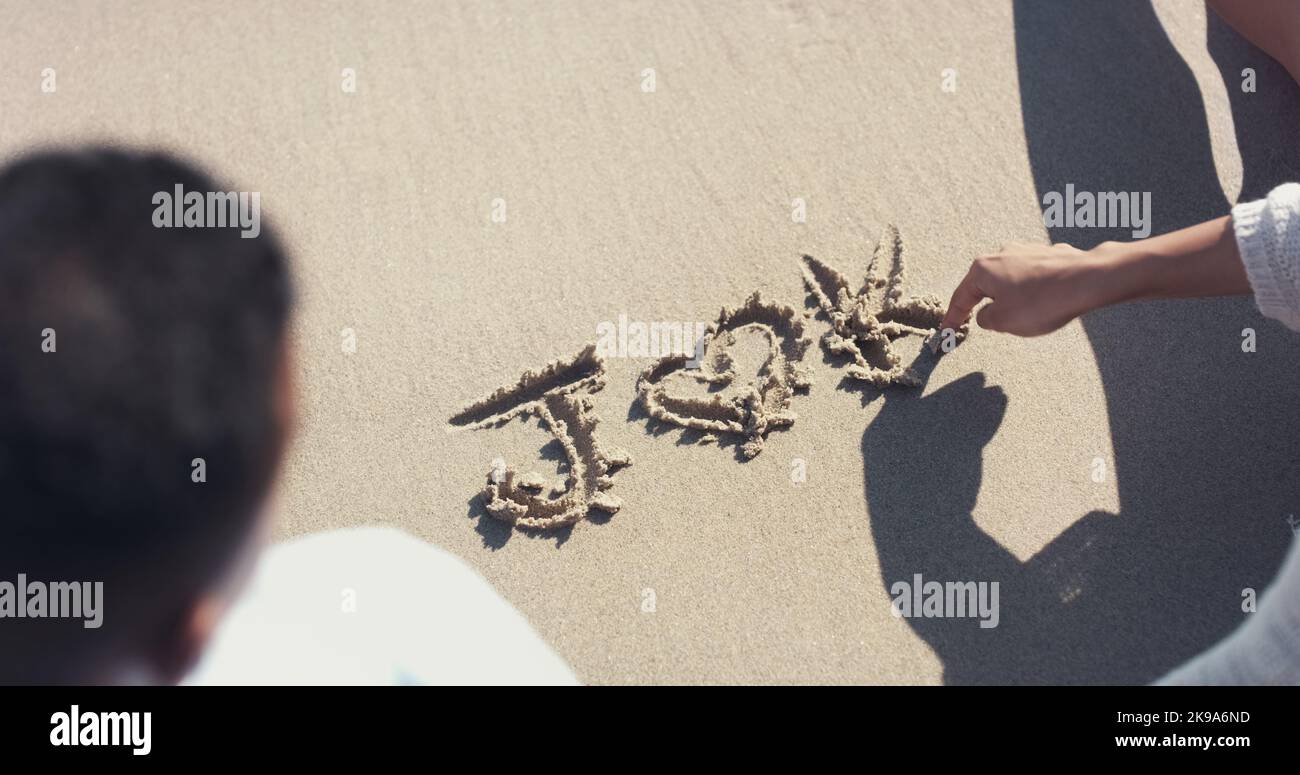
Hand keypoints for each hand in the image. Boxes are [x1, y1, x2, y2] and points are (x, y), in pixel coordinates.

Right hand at [940, 242, 1112, 336]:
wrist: (1087, 280)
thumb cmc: (1042, 301)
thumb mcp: (1003, 322)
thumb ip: (986, 320)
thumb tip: (987, 316)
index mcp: (983, 269)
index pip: (960, 298)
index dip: (953, 319)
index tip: (947, 331)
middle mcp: (1001, 255)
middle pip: (985, 286)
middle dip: (985, 305)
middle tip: (986, 324)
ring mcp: (1026, 252)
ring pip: (1009, 281)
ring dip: (1011, 298)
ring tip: (1025, 317)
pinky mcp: (1048, 255)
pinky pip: (1032, 278)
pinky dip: (1032, 292)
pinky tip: (1044, 303)